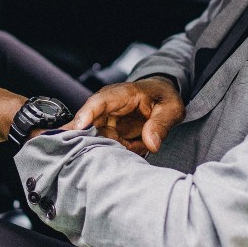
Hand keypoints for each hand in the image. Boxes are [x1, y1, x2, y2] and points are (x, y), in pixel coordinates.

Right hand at [68, 77, 184, 155]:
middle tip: (102, 152)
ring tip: (138, 145)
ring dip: (115, 148)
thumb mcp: (171, 109)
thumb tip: (152, 144)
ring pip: (97, 139)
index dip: (86, 115)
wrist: (160, 96)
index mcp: (121, 94)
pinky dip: (122, 150)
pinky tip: (138, 146)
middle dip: (89, 139)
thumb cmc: (163, 97)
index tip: (76, 129)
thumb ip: (161, 125)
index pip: (98, 102)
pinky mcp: (107, 132)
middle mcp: (107, 107)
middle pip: (88, 124)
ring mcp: (105, 120)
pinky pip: (108, 146)